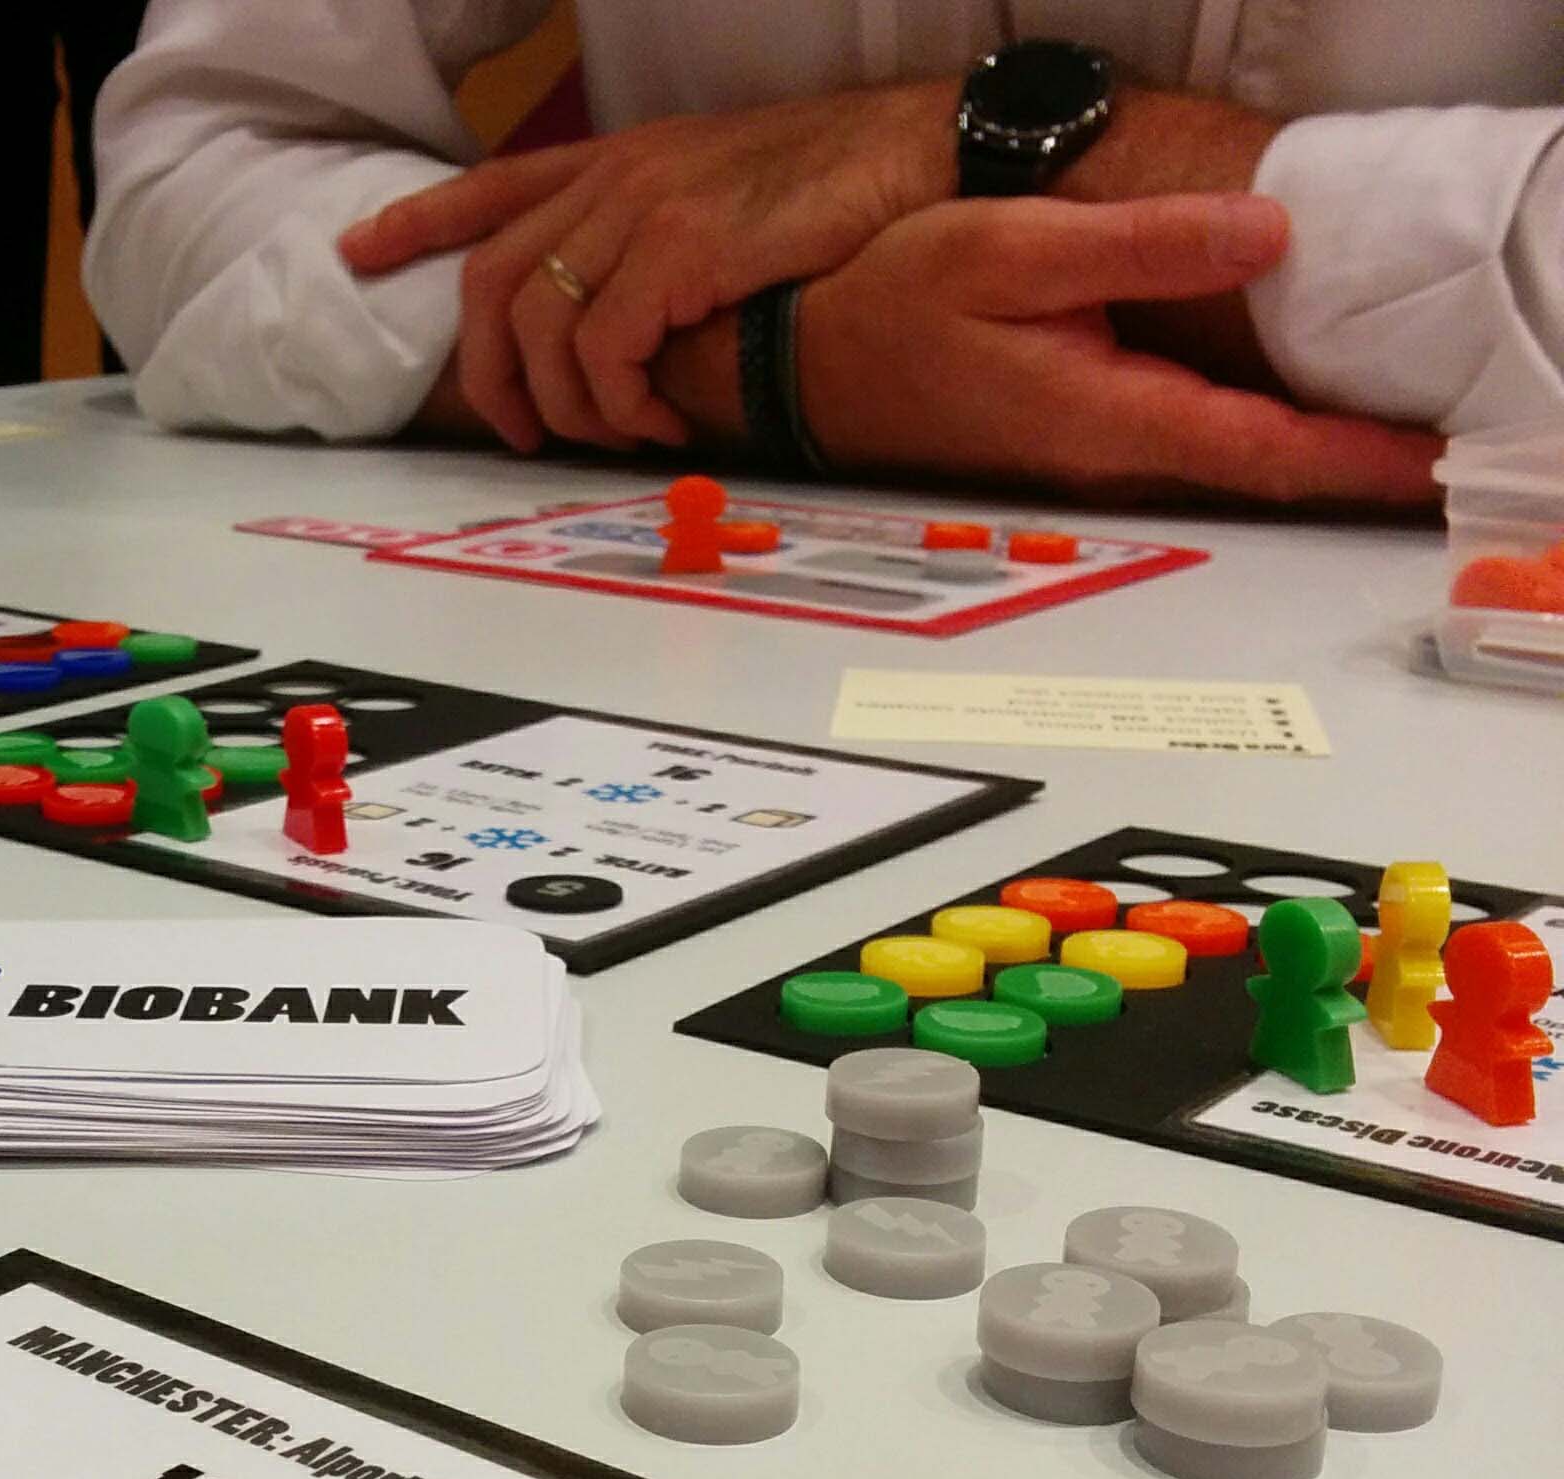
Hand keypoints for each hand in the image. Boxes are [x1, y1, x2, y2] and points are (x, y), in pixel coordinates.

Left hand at [341, 88, 955, 453]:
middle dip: (489, 374)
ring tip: (621, 435)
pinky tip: (663, 425)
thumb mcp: (718, 194)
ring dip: (568, 407)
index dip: (416, 221)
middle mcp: (616, 178)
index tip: (360, 252)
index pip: (491, 186)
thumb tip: (618, 329)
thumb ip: (652, 241)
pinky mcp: (683, 251)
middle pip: (492, 281)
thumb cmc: (832, 188)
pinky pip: (606, 350)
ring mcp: (645, 210)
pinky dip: (621, 405)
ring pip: (540, 329)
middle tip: (523, 433)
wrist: (915, 153)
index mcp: (618, 159)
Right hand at [794, 193, 1441, 504]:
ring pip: (1225, 466)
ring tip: (1390, 441)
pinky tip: (1291, 422)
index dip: (1352, 458)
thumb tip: (1260, 238)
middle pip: (1256, 471)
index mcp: (1103, 412)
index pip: (1259, 448)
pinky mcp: (1076, 448)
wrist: (807, 369)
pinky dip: (1255, 442)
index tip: (1426, 466)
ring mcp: (1090, 462)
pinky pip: (1188, 451)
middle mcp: (1105, 455)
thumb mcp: (1015, 250)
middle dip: (1352, 467)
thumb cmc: (892, 309)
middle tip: (1440, 457)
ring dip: (1309, 456)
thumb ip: (1142, 249)